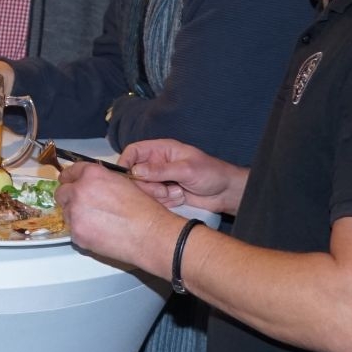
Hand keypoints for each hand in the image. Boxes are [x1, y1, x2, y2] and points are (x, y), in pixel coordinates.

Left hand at [57, 162, 179, 271]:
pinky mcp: (77, 234)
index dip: (69, 178)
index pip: (70, 172)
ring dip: (76, 216)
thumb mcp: (122, 183)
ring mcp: (75, 214)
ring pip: (66, 213)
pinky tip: (99, 233)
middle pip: (61, 193)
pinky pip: (73, 231)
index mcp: (92, 175)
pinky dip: (82, 232)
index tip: (67, 182)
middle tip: (83, 206)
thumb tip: (93, 185)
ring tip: (96, 222)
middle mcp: (79, 191)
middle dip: (69, 198)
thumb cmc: (143, 210)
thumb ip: (101, 181)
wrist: (150, 234)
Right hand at [121, 139, 246, 217]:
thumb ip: (160, 170)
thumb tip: (135, 171)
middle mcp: (157, 164)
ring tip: (178, 192)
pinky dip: (166, 201)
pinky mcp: (164, 194)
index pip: (133, 152)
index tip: (124, 177)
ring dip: (159, 194)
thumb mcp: (186, 169)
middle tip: (164, 189)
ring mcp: (160, 180)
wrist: (226, 193)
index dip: (125, 162)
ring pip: (144, 190)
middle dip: (147, 185)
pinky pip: (154, 200)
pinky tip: (180, 197)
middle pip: (135, 174)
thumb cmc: (211, 173)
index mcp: (161, 150)